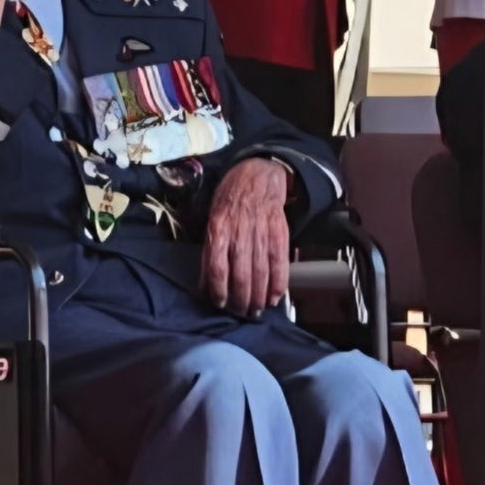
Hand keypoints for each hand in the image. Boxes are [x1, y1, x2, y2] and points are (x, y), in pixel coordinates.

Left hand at [201, 158, 290, 314]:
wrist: (257, 173)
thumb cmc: (231, 196)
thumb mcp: (212, 216)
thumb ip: (210, 247)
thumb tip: (205, 281)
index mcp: (218, 226)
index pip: (216, 264)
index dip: (218, 288)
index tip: (220, 302)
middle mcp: (239, 230)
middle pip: (240, 272)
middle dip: (241, 297)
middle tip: (242, 311)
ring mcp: (261, 230)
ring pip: (260, 270)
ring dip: (259, 295)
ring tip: (257, 309)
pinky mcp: (279, 231)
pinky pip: (279, 260)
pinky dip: (279, 281)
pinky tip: (276, 296)